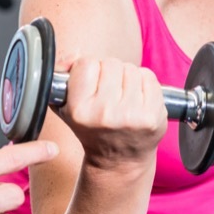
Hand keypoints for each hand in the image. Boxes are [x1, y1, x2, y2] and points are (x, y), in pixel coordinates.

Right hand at [56, 56, 165, 170]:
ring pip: (131, 69)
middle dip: (110, 73)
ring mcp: (131, 115)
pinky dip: (145, 84)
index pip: (86, 64)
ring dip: (128, 78)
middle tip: (109, 93)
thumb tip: (75, 54)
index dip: (89, 70)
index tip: (91, 85)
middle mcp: (104, 114)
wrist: (119, 159)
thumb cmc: (92, 128)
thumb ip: (61, 73)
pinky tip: (138, 100)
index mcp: (79, 111)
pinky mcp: (152, 115)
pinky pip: (149, 77)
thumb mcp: (65, 105)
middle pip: (111, 63)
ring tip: (123, 98)